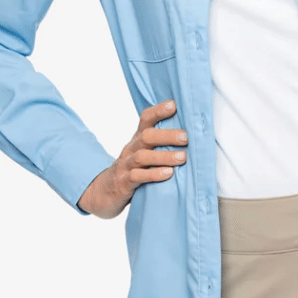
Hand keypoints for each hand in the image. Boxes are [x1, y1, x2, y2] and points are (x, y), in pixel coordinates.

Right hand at [76, 99, 187, 218]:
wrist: (104, 192)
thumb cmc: (133, 170)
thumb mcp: (144, 154)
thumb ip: (161, 145)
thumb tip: (193, 136)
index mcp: (138, 139)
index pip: (146, 119)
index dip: (158, 111)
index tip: (174, 105)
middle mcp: (131, 149)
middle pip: (146, 136)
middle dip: (167, 135)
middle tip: (185, 138)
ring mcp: (126, 165)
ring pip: (142, 156)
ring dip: (164, 156)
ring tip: (182, 157)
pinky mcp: (124, 182)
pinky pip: (137, 177)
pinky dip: (153, 174)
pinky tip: (168, 174)